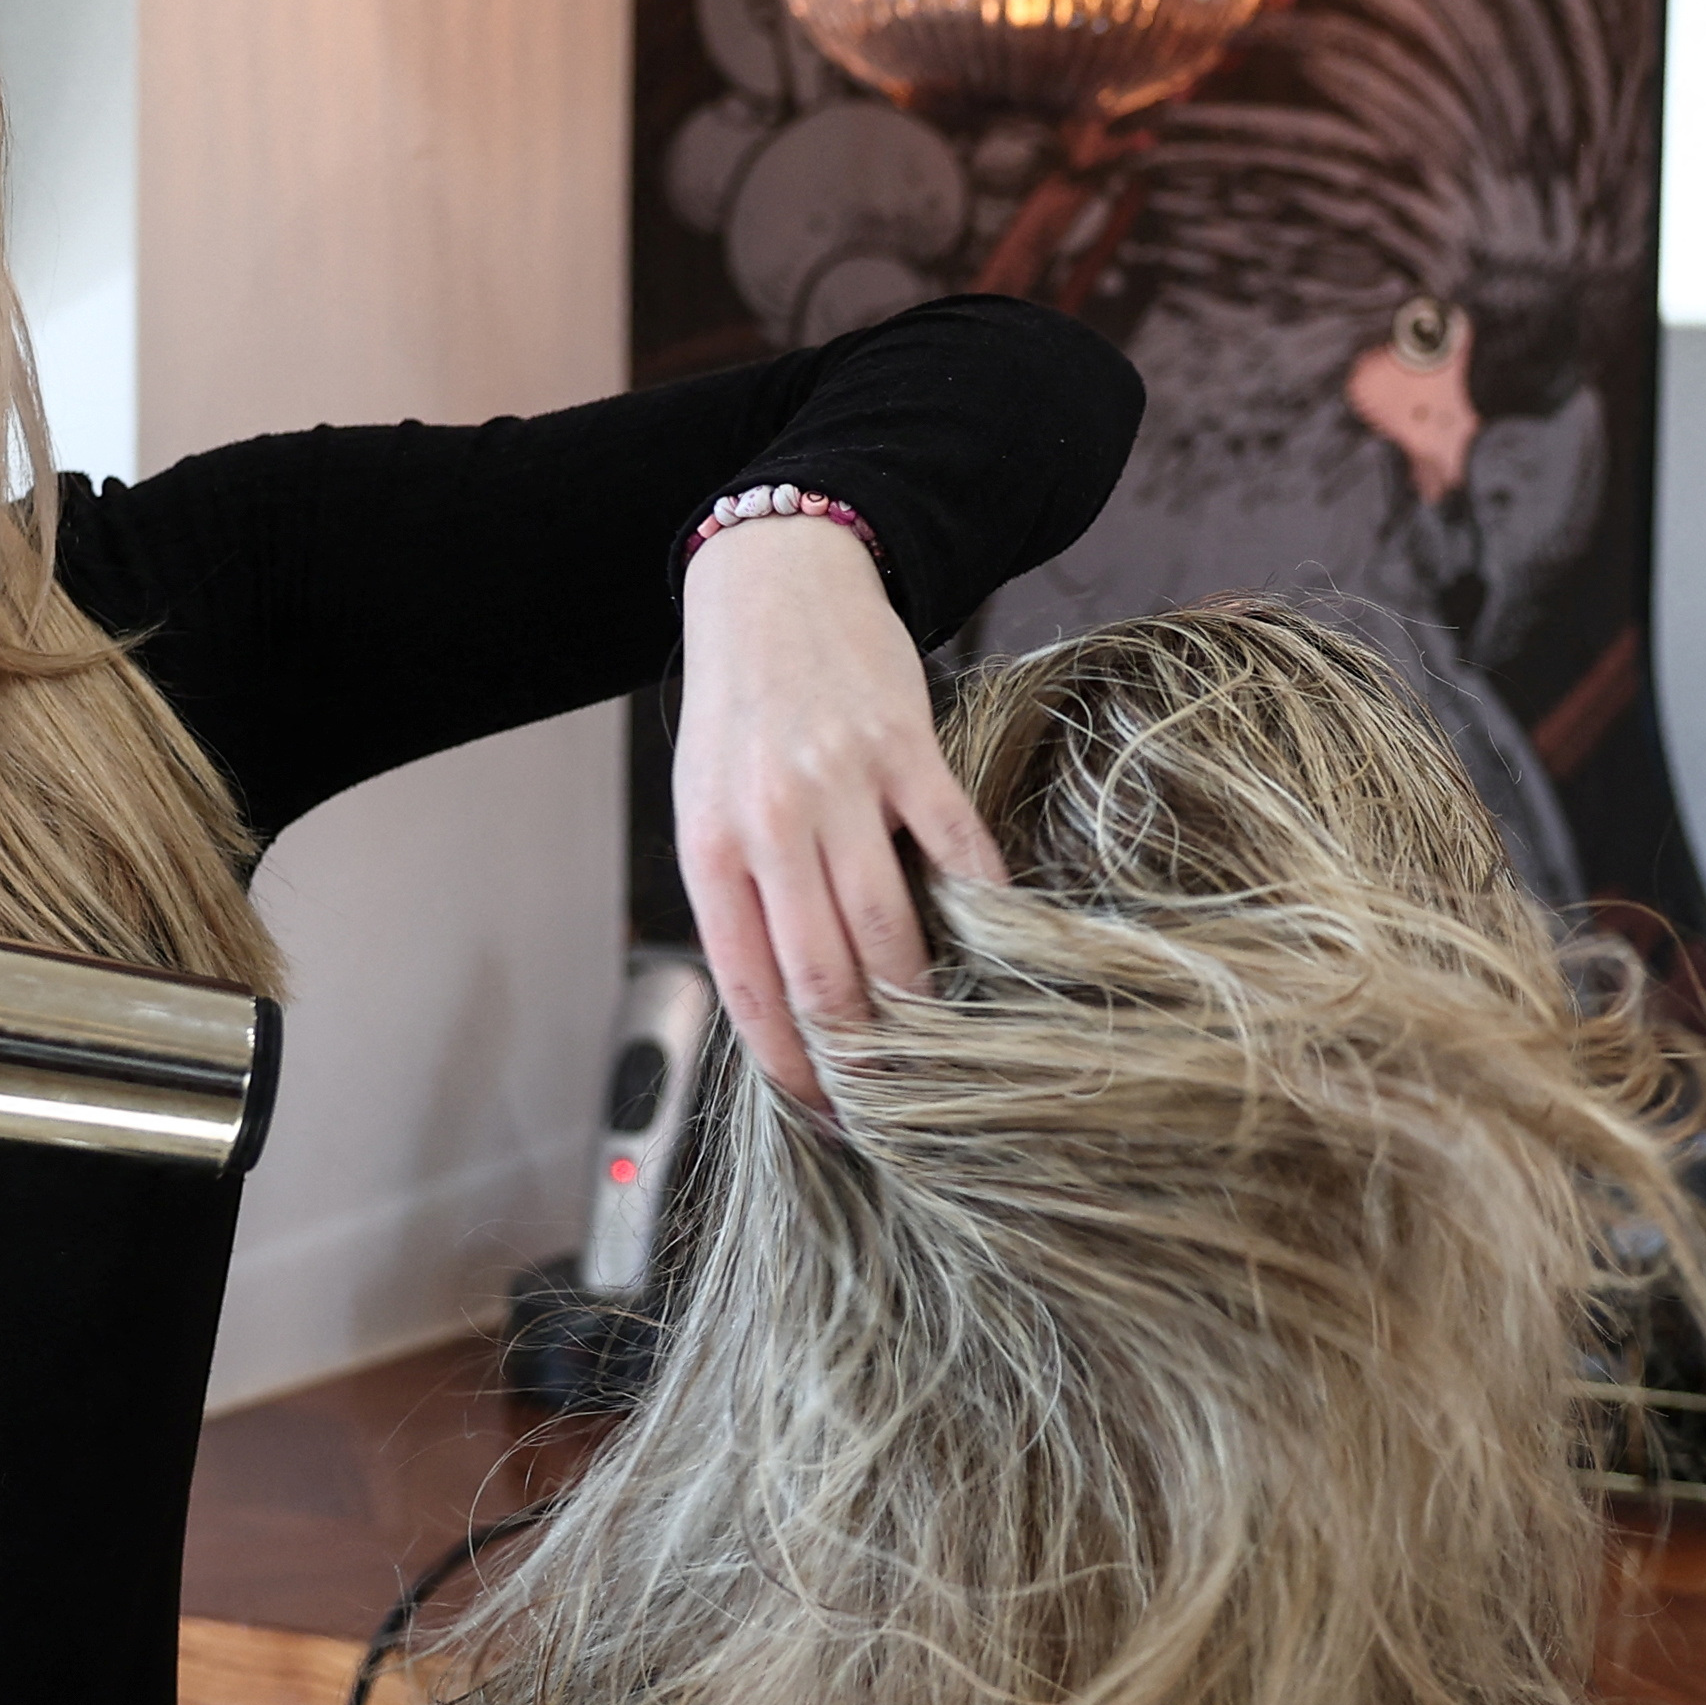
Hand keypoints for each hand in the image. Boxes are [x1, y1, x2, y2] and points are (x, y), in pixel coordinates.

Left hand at [672, 516, 1004, 1107]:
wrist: (774, 584)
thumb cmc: (739, 715)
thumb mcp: (708, 809)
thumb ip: (738, 900)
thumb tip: (781, 1012)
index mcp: (711, 849)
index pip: (751, 994)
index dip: (794, 1072)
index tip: (826, 1120)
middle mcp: (770, 824)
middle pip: (826, 978)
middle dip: (864, 1060)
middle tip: (895, 1106)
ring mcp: (841, 786)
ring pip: (891, 930)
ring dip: (923, 1003)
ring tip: (944, 1044)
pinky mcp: (906, 750)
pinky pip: (956, 851)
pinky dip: (981, 909)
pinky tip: (997, 945)